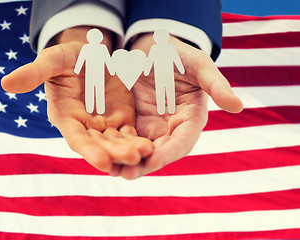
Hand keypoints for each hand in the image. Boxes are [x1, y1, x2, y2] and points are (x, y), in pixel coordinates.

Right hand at [1, 27, 152, 174]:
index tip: (103, 163)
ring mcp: (104, 125)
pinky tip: (150, 146)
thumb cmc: (68, 58)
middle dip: (115, 153)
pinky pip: (130, 134)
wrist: (92, 55)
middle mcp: (84, 127)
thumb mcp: (53, 60)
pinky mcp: (121, 120)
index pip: (76, 138)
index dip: (88, 151)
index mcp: (65, 117)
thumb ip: (34, 73)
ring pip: (116, 143)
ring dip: (130, 150)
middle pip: (100, 145)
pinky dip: (138, 141)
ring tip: (146, 153)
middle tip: (132, 159)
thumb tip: (6, 83)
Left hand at [118, 34, 242, 179]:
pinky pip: (125, 138)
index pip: (182, 141)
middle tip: (126, 174)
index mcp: (191, 119)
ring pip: (141, 150)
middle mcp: (172, 128)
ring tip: (110, 170)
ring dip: (127, 161)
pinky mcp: (135, 123)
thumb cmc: (179, 54)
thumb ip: (216, 84)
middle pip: (159, 152)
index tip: (153, 161)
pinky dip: (116, 147)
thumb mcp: (198, 64)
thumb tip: (238, 106)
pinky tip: (102, 153)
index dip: (169, 152)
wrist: (153, 49)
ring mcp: (152, 127)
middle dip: (143, 164)